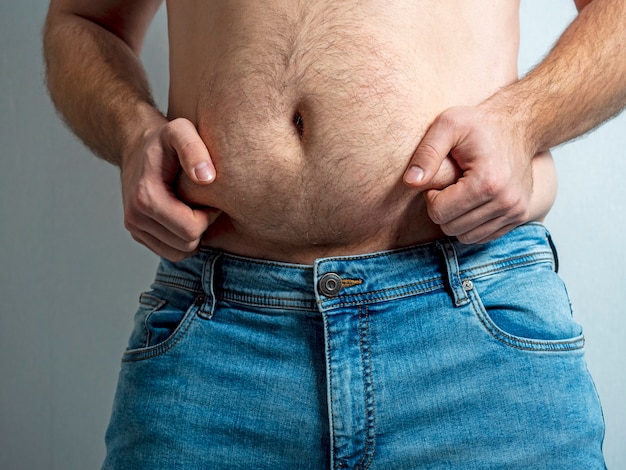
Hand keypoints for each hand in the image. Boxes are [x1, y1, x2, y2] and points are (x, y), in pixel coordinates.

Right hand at [121, 117, 221, 260]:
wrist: (138, 145)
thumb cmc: (164, 138)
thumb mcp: (180, 131)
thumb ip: (193, 148)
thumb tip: (207, 178)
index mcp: (146, 197)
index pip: (191, 230)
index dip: (208, 216)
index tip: (209, 197)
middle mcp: (135, 217)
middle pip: (186, 245)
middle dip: (202, 226)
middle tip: (205, 203)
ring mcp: (135, 227)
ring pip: (179, 253)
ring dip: (193, 235)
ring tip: (195, 209)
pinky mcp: (138, 233)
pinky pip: (170, 252)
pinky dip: (183, 241)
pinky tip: (186, 217)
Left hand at [404, 104, 534, 242]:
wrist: (519, 125)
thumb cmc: (479, 125)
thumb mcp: (447, 125)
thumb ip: (426, 153)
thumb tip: (410, 181)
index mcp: (487, 182)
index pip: (439, 212)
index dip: (431, 196)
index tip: (440, 180)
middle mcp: (506, 201)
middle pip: (451, 228)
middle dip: (443, 209)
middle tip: (449, 186)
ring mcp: (516, 211)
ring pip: (466, 237)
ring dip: (456, 219)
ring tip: (461, 193)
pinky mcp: (520, 217)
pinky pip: (483, 237)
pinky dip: (472, 225)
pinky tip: (473, 202)